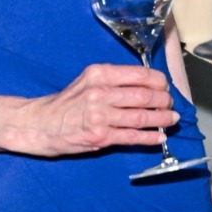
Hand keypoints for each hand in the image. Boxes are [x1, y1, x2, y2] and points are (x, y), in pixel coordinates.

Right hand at [11, 63, 178, 157]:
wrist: (39, 124)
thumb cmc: (66, 102)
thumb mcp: (88, 80)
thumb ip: (114, 81)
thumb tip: (147, 85)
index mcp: (99, 74)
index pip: (140, 74)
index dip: (159, 82)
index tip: (166, 86)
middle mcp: (100, 92)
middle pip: (144, 96)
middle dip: (164, 101)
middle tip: (171, 104)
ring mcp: (100, 116)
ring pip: (141, 117)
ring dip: (162, 119)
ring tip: (172, 120)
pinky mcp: (99, 137)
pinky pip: (132, 137)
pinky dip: (150, 137)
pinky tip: (160, 137)